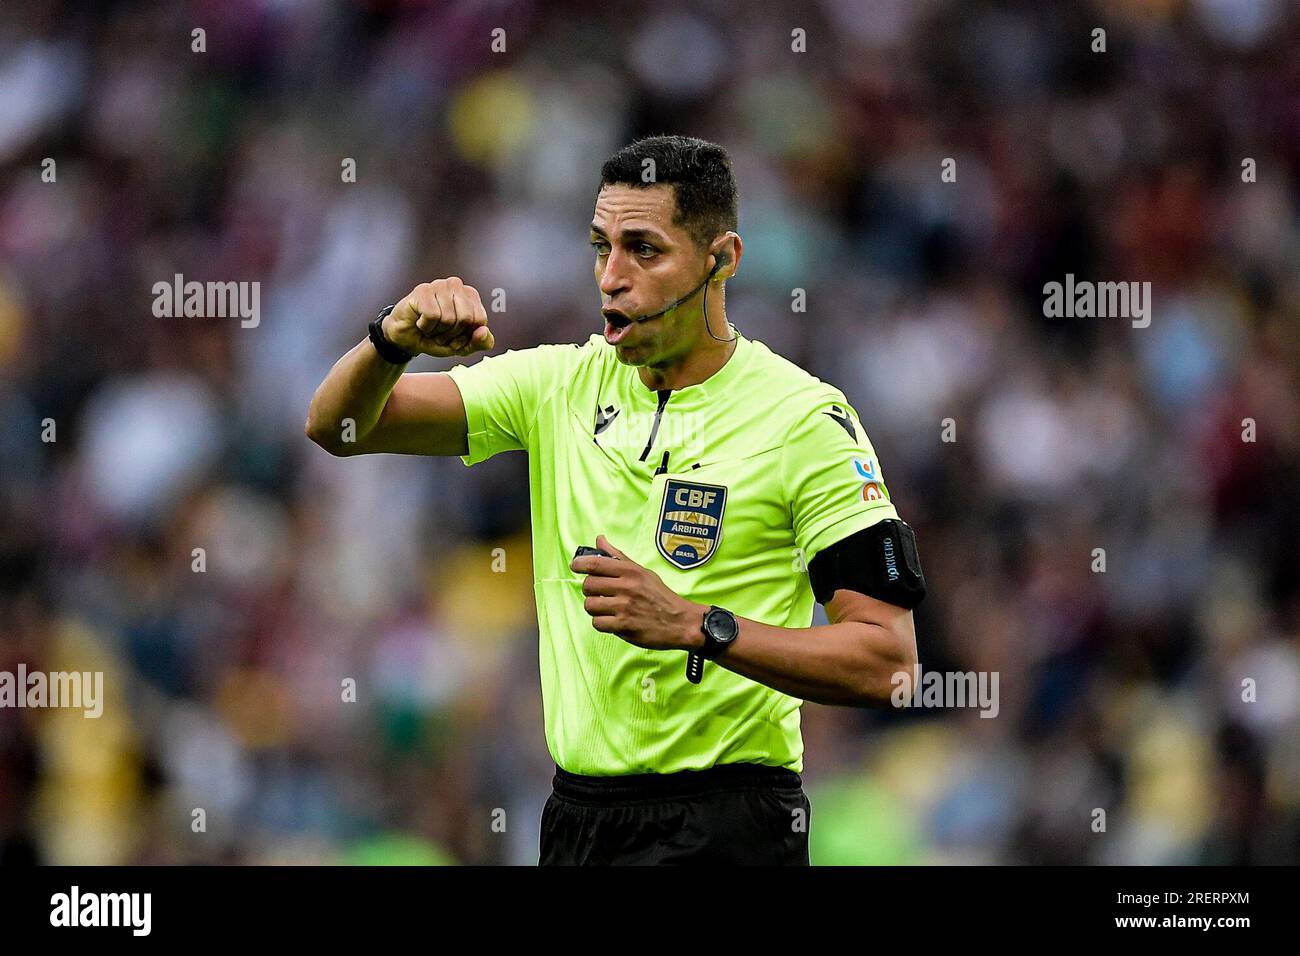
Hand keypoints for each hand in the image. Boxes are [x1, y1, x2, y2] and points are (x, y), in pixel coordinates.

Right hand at [384, 277, 495, 357]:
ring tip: (430, 327)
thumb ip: (481, 343)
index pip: (480, 320)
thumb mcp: (463, 346)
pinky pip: (432, 315)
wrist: (407, 339)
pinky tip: (420, 322)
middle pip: (466, 318)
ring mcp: (439, 285)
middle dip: (452, 334)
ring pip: (448, 318)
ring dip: (437, 332)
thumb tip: (484, 330)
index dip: (467, 336)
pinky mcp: (422, 290)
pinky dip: (426, 326)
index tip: (455, 336)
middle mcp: (456, 285)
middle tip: (440, 333)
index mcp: (470, 295)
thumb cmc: (436, 337)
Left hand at [570, 535, 704, 650]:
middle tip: (599, 593)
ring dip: (595, 608)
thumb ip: (618, 557)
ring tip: (606, 608)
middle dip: (589, 590)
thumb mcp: (642, 572)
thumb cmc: (660, 596)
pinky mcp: (624, 626)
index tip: (575, 566)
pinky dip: (601, 623)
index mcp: (630, 572)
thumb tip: (599, 540)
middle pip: (588, 585)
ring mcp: (625, 607)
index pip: (595, 563)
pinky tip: (612, 620)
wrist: (680, 622)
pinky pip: (598, 623)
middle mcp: (626, 587)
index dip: (580, 564)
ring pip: (590, 605)